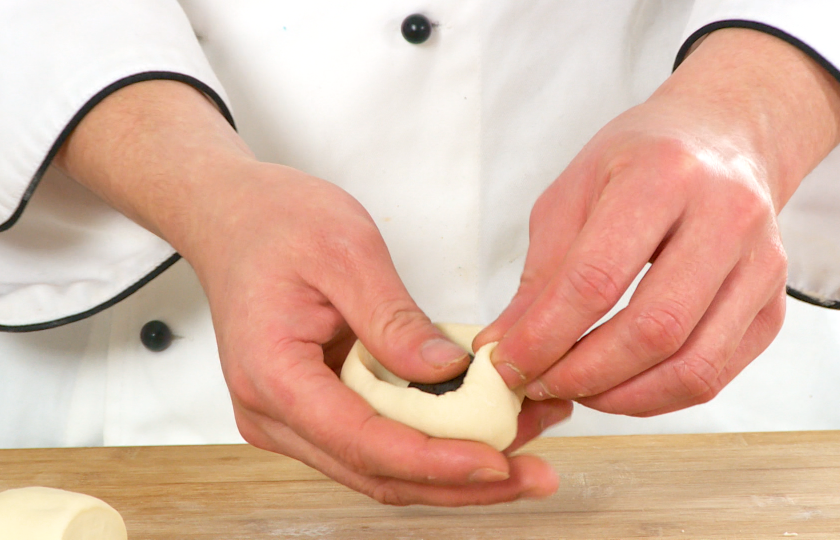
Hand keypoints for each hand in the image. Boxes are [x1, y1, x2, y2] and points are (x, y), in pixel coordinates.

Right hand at [56, 80, 571, 505]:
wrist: (231, 217)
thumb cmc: (274, 224)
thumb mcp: (346, 253)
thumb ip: (393, 320)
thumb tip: (447, 374)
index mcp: (274, 376)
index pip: (365, 443)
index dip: (438, 462)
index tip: (499, 463)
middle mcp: (274, 413)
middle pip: (377, 473)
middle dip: (459, 482)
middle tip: (532, 475)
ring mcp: (289, 417)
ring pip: (379, 467)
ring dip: (450, 468)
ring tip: (522, 452)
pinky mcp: (311, 408)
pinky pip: (374, 441)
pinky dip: (428, 443)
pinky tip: (476, 429)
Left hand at [476, 29, 839, 415]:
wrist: (724, 138)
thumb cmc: (639, 161)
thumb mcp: (573, 195)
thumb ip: (540, 274)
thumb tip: (505, 345)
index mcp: (663, 176)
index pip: (596, 278)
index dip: (545, 335)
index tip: (507, 365)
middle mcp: (726, 218)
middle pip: (653, 330)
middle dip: (582, 374)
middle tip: (538, 384)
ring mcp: (762, 266)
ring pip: (692, 367)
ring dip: (620, 397)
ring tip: (575, 390)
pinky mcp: (773, 306)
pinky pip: (714, 375)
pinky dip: (656, 396)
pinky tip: (617, 385)